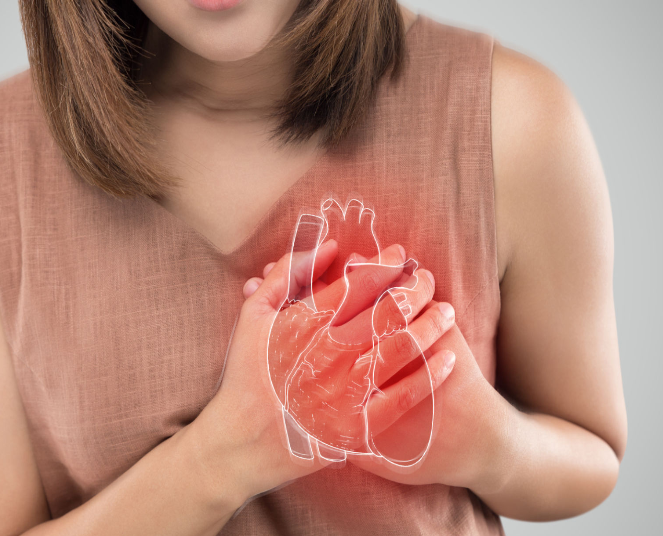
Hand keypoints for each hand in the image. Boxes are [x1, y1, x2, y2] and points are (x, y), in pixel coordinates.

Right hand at [194, 240, 456, 502]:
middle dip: (415, 288)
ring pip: (400, 349)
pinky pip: (402, 398)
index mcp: (303, 324)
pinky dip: (429, 376)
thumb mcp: (253, 314)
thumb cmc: (248, 373)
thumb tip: (327, 246)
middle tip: (429, 277)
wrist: (240, 441)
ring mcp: (343, 392)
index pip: (356, 284)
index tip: (400, 254)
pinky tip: (448, 359)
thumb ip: (286, 274)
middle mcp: (326, 354)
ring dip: (430, 326)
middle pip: (386, 311)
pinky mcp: (355, 427)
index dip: (384, 264)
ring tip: (446, 311)